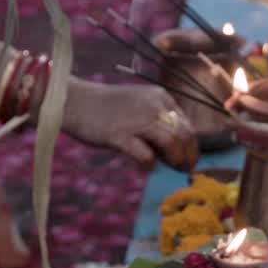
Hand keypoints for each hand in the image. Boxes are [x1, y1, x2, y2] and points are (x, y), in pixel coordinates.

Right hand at [62, 80, 199, 171]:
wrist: (76, 101)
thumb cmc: (106, 108)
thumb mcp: (138, 105)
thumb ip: (157, 122)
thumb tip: (175, 150)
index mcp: (160, 97)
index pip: (186, 124)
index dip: (192, 145)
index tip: (189, 159)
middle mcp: (153, 106)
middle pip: (184, 134)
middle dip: (189, 155)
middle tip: (184, 169)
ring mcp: (137, 120)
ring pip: (172, 142)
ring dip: (175, 159)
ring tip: (172, 168)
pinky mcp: (121, 135)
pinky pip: (146, 156)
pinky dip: (150, 164)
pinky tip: (145, 166)